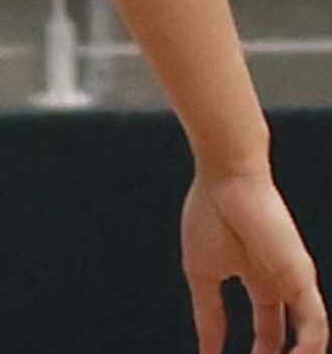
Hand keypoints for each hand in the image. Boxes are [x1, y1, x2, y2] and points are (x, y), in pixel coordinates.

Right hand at [184, 172, 327, 352]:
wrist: (225, 181)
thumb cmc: (210, 214)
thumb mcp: (201, 273)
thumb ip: (208, 314)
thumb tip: (207, 350)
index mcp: (258, 278)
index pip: (266, 326)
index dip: (257, 351)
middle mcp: (280, 282)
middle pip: (288, 335)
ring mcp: (295, 281)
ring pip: (309, 336)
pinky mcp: (302, 277)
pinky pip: (315, 325)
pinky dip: (308, 349)